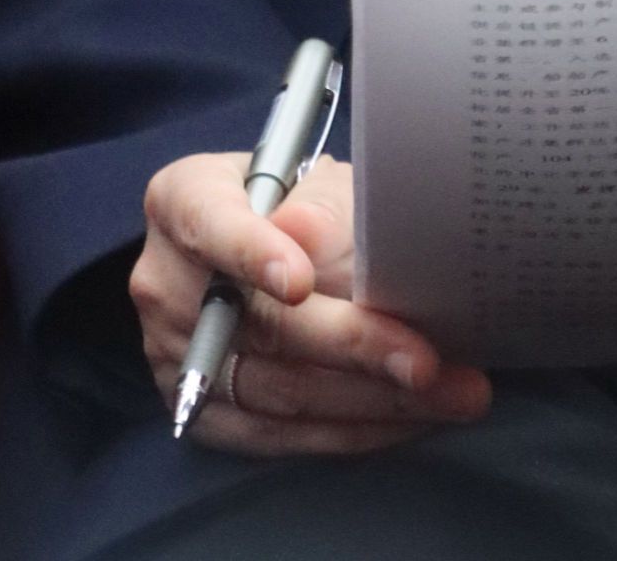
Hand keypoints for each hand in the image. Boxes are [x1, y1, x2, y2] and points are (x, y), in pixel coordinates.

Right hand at [131, 150, 490, 456]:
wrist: (257, 239)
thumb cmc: (291, 198)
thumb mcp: (308, 180)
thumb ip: (322, 209)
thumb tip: (327, 246)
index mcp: (181, 201)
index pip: (210, 225)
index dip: (253, 253)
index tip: (298, 281)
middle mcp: (166, 284)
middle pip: (261, 326)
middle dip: (354, 347)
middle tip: (428, 362)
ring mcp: (179, 357)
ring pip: (279, 391)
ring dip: (373, 401)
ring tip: (450, 393)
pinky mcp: (207, 415)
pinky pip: (282, 436)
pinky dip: (352, 430)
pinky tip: (408, 419)